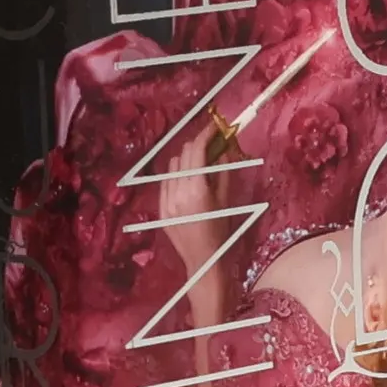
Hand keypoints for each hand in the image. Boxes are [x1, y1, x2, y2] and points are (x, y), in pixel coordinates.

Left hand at [158, 133, 229, 279]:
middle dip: (197, 144)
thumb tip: (224, 150)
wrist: (203, 259)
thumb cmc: (221, 232)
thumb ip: (224, 173)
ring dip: (185, 160)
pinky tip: (187, 182)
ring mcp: (166, 201)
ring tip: (198, 166)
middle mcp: (178, 192)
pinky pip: (165, 183)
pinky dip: (177, 177)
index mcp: (197, 189)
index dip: (206, 134)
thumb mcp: (226, 201)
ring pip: (172, 166)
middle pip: (183, 154)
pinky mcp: (160, 209)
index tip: (214, 126)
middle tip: (210, 143)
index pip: (197, 151)